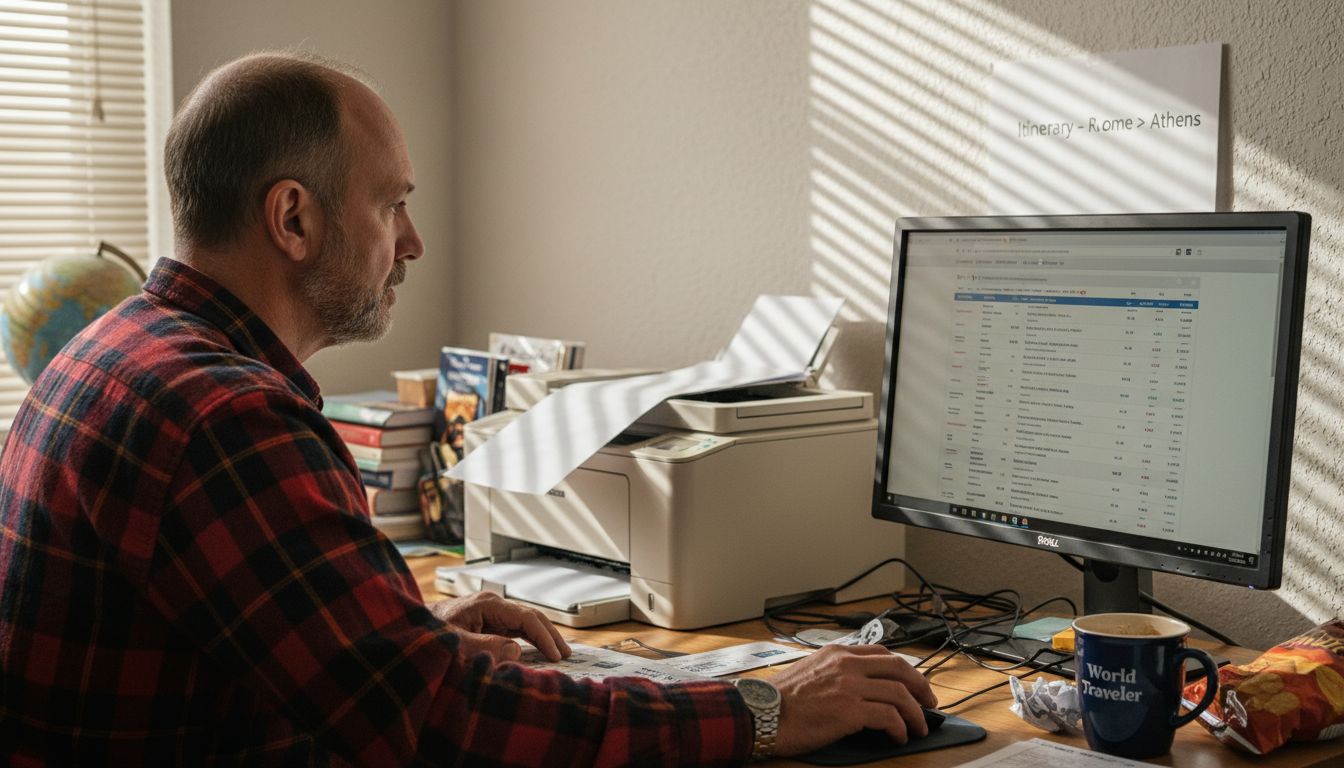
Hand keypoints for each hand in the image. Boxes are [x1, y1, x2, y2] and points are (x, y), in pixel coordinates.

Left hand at [428, 591, 571, 662]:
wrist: (410, 625)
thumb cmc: (428, 631)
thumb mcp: (455, 642)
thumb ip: (484, 646)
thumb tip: (516, 650)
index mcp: (487, 603)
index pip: (525, 617)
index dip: (543, 636)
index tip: (555, 655)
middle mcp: (492, 604)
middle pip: (530, 616)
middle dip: (549, 635)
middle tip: (565, 654)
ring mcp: (490, 612)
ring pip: (525, 622)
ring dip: (542, 637)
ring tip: (558, 652)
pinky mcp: (487, 621)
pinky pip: (514, 629)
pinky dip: (529, 638)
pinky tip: (538, 649)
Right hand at [768, 644, 937, 755]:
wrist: (761, 715)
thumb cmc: (780, 700)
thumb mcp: (810, 671)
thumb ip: (835, 671)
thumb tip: (860, 686)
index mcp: (837, 653)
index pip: (882, 653)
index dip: (905, 670)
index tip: (914, 683)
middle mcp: (846, 664)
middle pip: (900, 668)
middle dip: (921, 687)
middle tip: (929, 703)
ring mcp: (849, 686)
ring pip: (900, 693)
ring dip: (915, 714)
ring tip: (918, 728)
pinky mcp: (850, 711)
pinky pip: (889, 717)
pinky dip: (900, 728)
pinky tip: (898, 737)